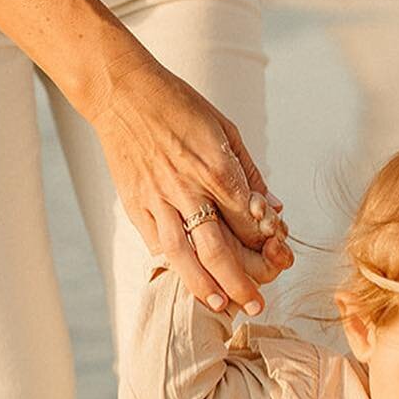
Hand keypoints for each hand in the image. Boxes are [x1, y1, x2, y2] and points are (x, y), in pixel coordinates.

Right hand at [88, 50, 293, 313]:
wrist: (124, 93)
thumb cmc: (179, 105)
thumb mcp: (225, 128)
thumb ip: (249, 171)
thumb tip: (273, 207)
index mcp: (216, 167)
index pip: (248, 221)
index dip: (264, 242)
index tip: (275, 253)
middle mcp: (188, 188)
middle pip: (219, 248)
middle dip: (242, 282)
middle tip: (256, 305)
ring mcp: (158, 199)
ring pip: (184, 255)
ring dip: (205, 285)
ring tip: (221, 305)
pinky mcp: (136, 204)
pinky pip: (157, 242)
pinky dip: (174, 264)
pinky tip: (188, 279)